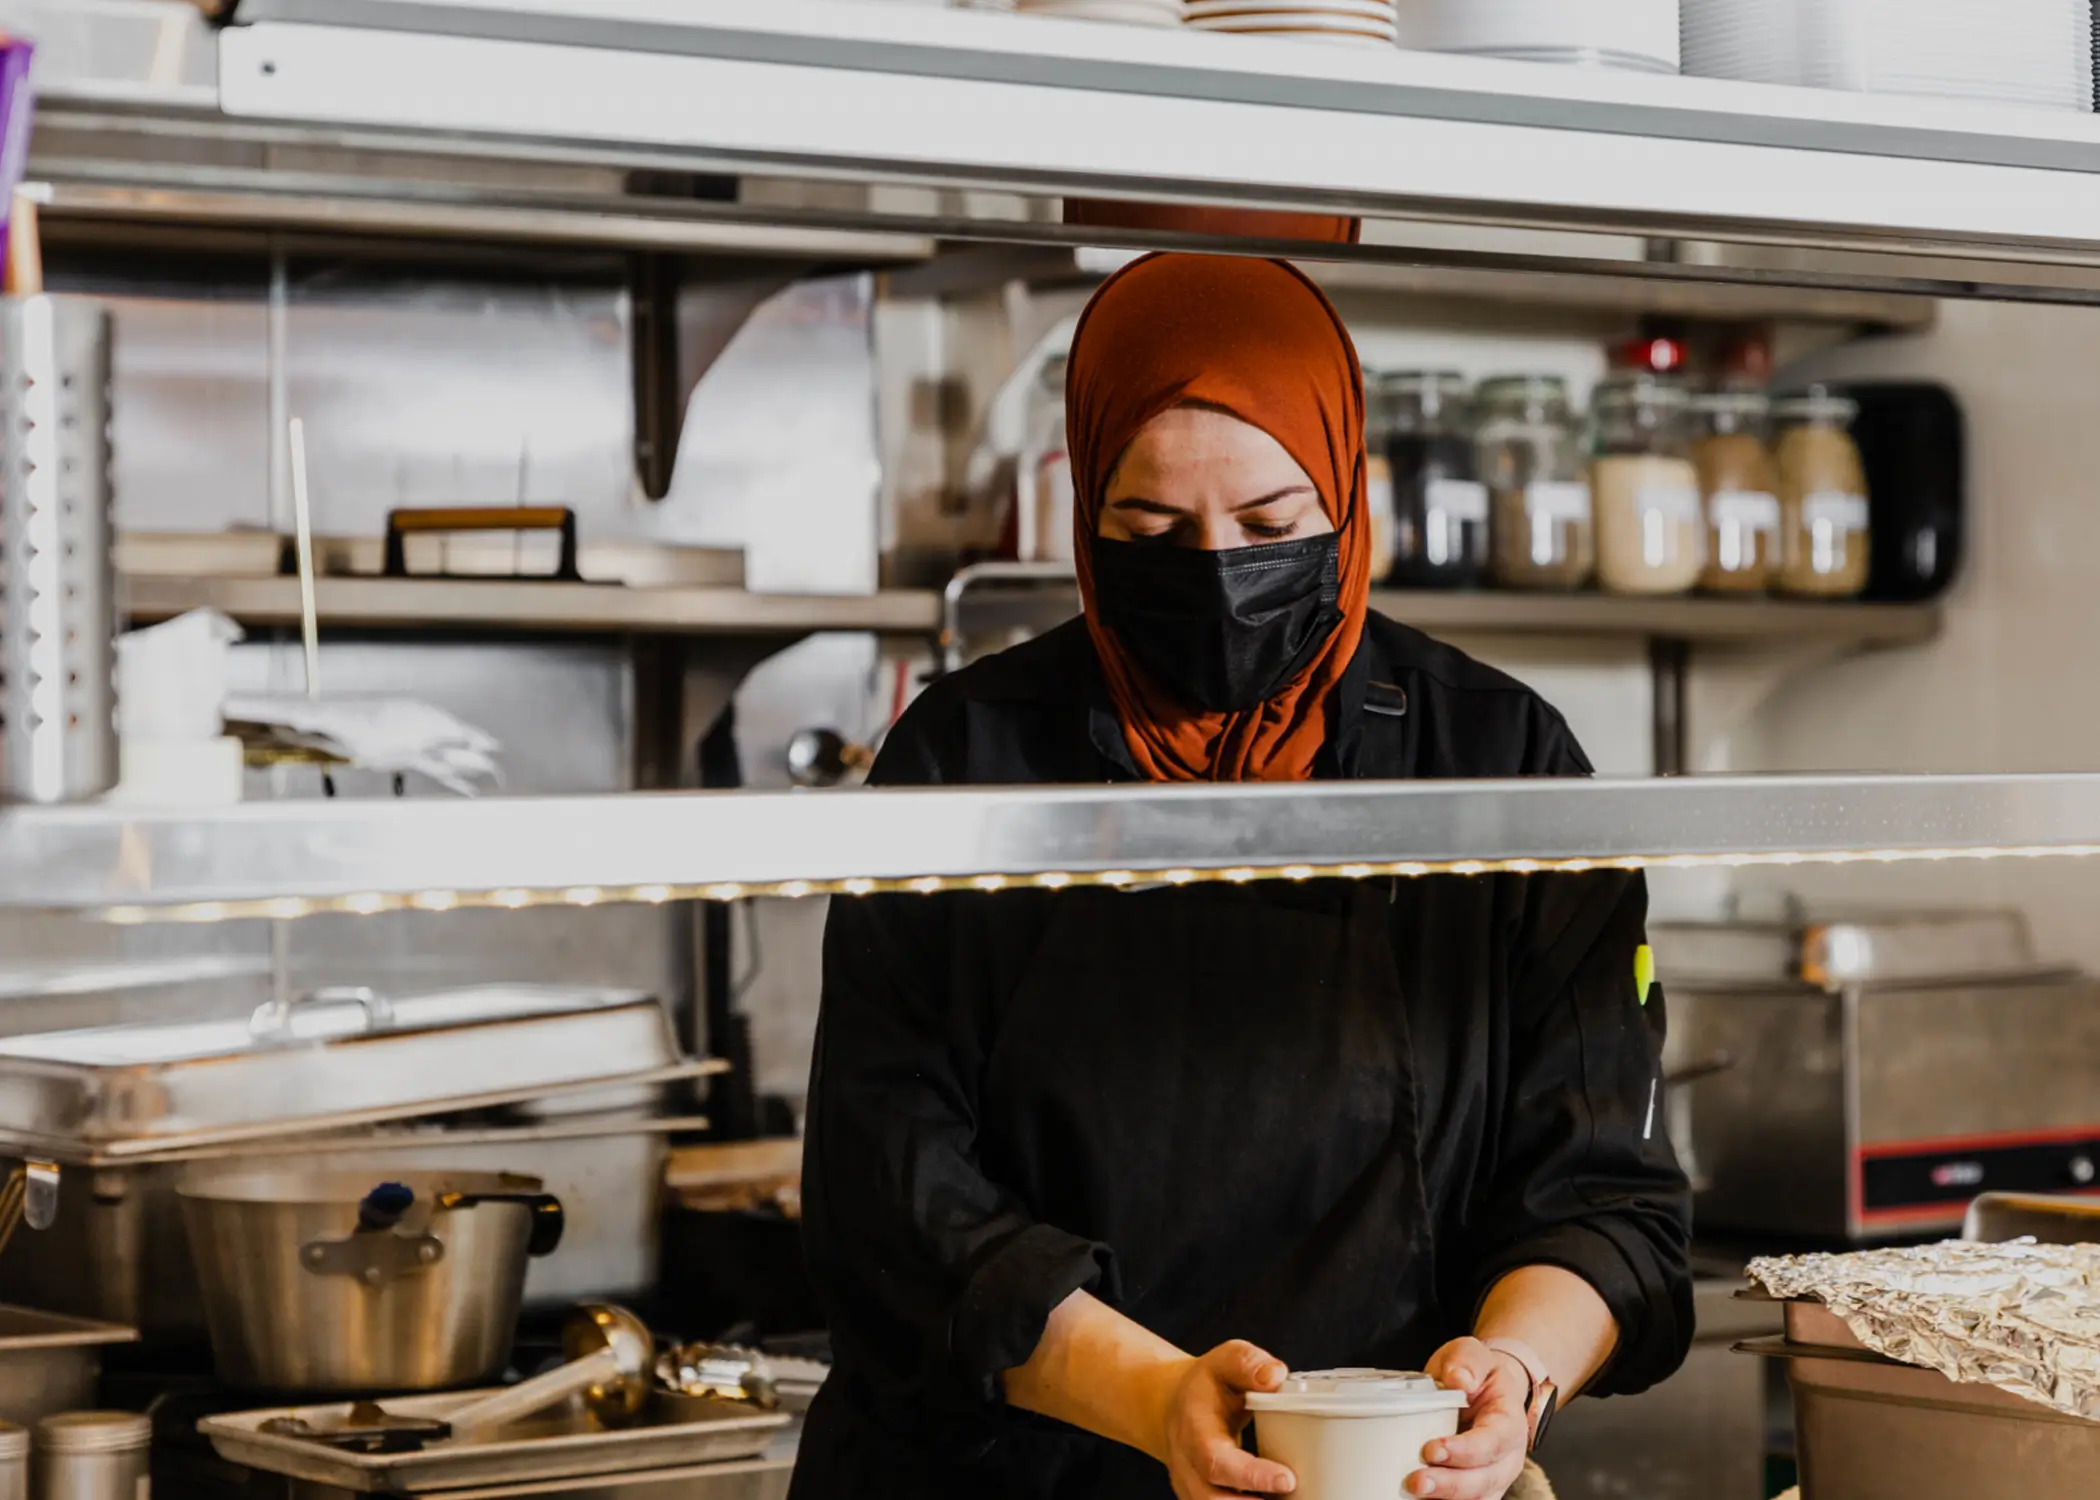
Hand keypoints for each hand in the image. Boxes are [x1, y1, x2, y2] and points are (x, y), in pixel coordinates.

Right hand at [1156, 1340, 1296, 1499]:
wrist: (1175, 1405)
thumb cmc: (1207, 1385)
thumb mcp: (1225, 1362)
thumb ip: (1248, 1363)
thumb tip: (1276, 1376)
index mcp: (1193, 1430)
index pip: (1216, 1460)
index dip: (1250, 1474)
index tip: (1287, 1479)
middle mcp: (1187, 1465)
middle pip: (1211, 1499)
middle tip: (1291, 1493)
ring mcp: (1191, 1487)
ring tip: (1287, 1499)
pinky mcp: (1202, 1499)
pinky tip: (1276, 1499)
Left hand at [1411, 1338, 1529, 1499]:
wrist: (1484, 1390)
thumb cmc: (1476, 1374)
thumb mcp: (1472, 1353)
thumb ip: (1466, 1361)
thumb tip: (1459, 1378)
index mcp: (1508, 1422)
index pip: (1493, 1441)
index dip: (1465, 1450)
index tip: (1432, 1449)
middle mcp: (1507, 1457)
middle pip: (1485, 1479)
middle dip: (1451, 1485)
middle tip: (1417, 1481)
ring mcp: (1493, 1477)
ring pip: (1478, 1498)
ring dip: (1447, 1499)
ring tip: (1414, 1493)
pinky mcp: (1475, 1489)